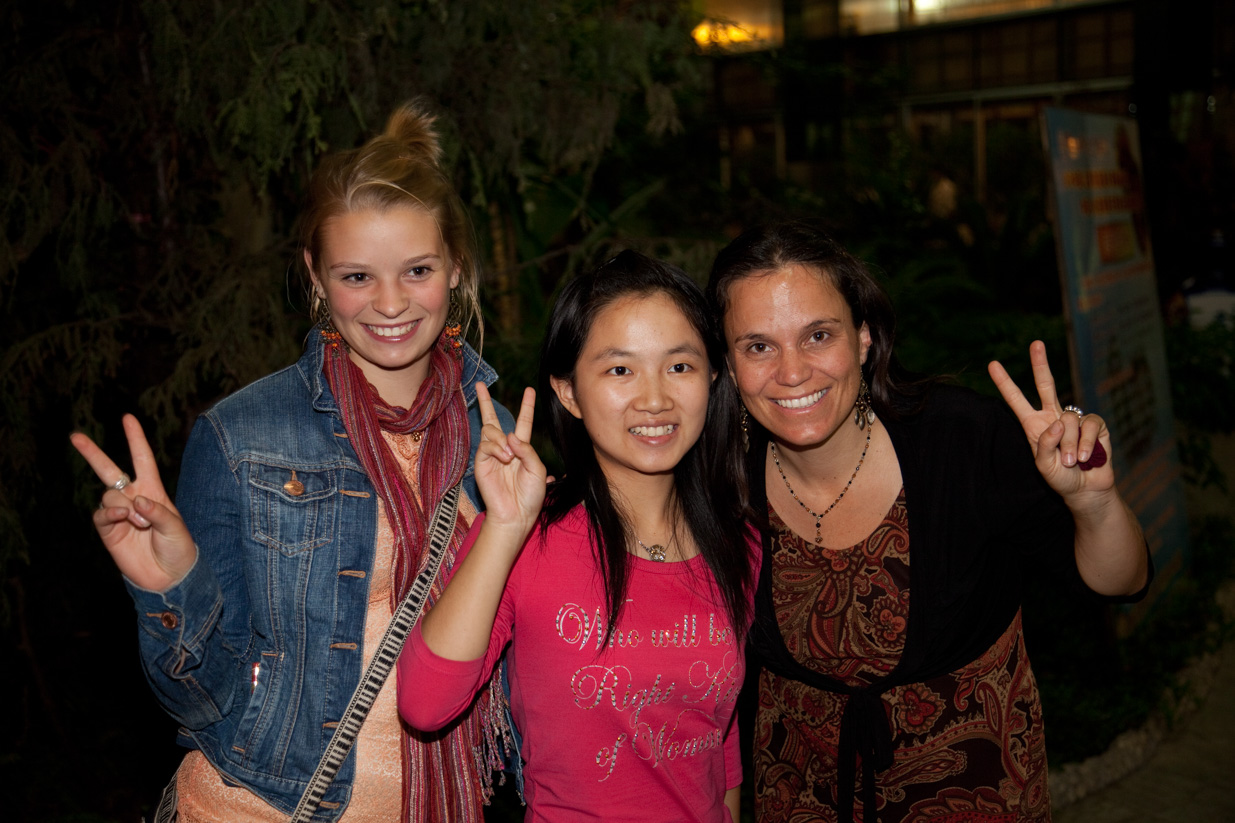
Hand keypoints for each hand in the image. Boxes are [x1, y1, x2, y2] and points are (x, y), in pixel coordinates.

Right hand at [70, 414, 196, 591]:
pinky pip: (101, 513)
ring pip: (109, 494)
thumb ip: (158, 512)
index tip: (127, 417)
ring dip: (124, 506)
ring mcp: (119, 513)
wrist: (168, 576)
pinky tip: (123, 519)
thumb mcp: (176, 528)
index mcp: (153, 490)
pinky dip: (111, 513)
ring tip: (141, 523)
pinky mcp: (108, 530)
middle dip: (92, 453)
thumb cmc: (178, 549)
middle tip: (75, 436)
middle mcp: (133, 498)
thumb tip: (136, 500)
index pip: (142, 459)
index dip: (135, 438)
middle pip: (109, 470)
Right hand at [473, 384, 546, 537]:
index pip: (523, 422)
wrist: (516, 514)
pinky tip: (504, 458)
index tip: (529, 390)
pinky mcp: (481, 462)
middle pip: (493, 420)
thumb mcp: (538, 469)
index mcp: (521, 448)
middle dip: (486, 401)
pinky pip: (486, 445)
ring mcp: (491, 454)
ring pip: (491, 431)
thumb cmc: (530, 495)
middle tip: (480, 385)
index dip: (527, 406)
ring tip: (510, 457)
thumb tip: (510, 435)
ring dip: (502, 440)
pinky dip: (496, 448)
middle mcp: (505, 448)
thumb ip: (527, 449)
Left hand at [988, 341, 1115, 501]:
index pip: (1016, 400)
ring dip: (1069, 445)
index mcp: (1034, 425)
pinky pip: (1089, 425)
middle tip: (1036, 343)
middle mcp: (1053, 417)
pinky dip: (1086, 443)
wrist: (1085, 489)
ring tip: (1071, 462)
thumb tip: (1057, 422)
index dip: (1005, 383)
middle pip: (1046, 385)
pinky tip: (1085, 458)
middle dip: (1040, 364)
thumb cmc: (1060, 478)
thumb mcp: (1043, 465)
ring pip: (1068, 420)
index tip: (992, 364)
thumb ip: (1045, 444)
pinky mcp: (1095, 424)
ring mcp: (1075, 419)